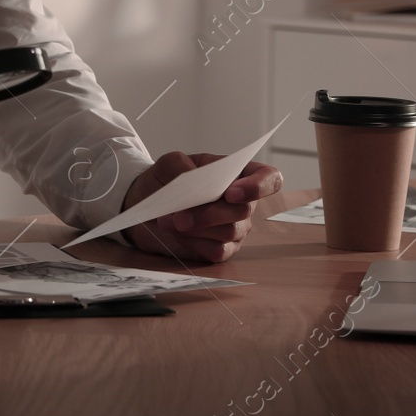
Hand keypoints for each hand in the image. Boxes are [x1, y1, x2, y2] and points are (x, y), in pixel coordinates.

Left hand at [119, 153, 282, 263]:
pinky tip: (177, 234)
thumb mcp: (168, 164)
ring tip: (168, 221)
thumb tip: (195, 179)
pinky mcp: (222, 250)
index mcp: (237, 175)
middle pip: (243, 211)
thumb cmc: (164, 181)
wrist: (145, 206)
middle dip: (209, 214)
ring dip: (196, 228)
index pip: (270, 179)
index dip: (259, 186)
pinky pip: (218, 251)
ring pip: (229, 232)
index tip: (231, 193)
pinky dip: (194, 243)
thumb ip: (181, 165)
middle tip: (178, 216)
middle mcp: (242, 203)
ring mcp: (234, 228)